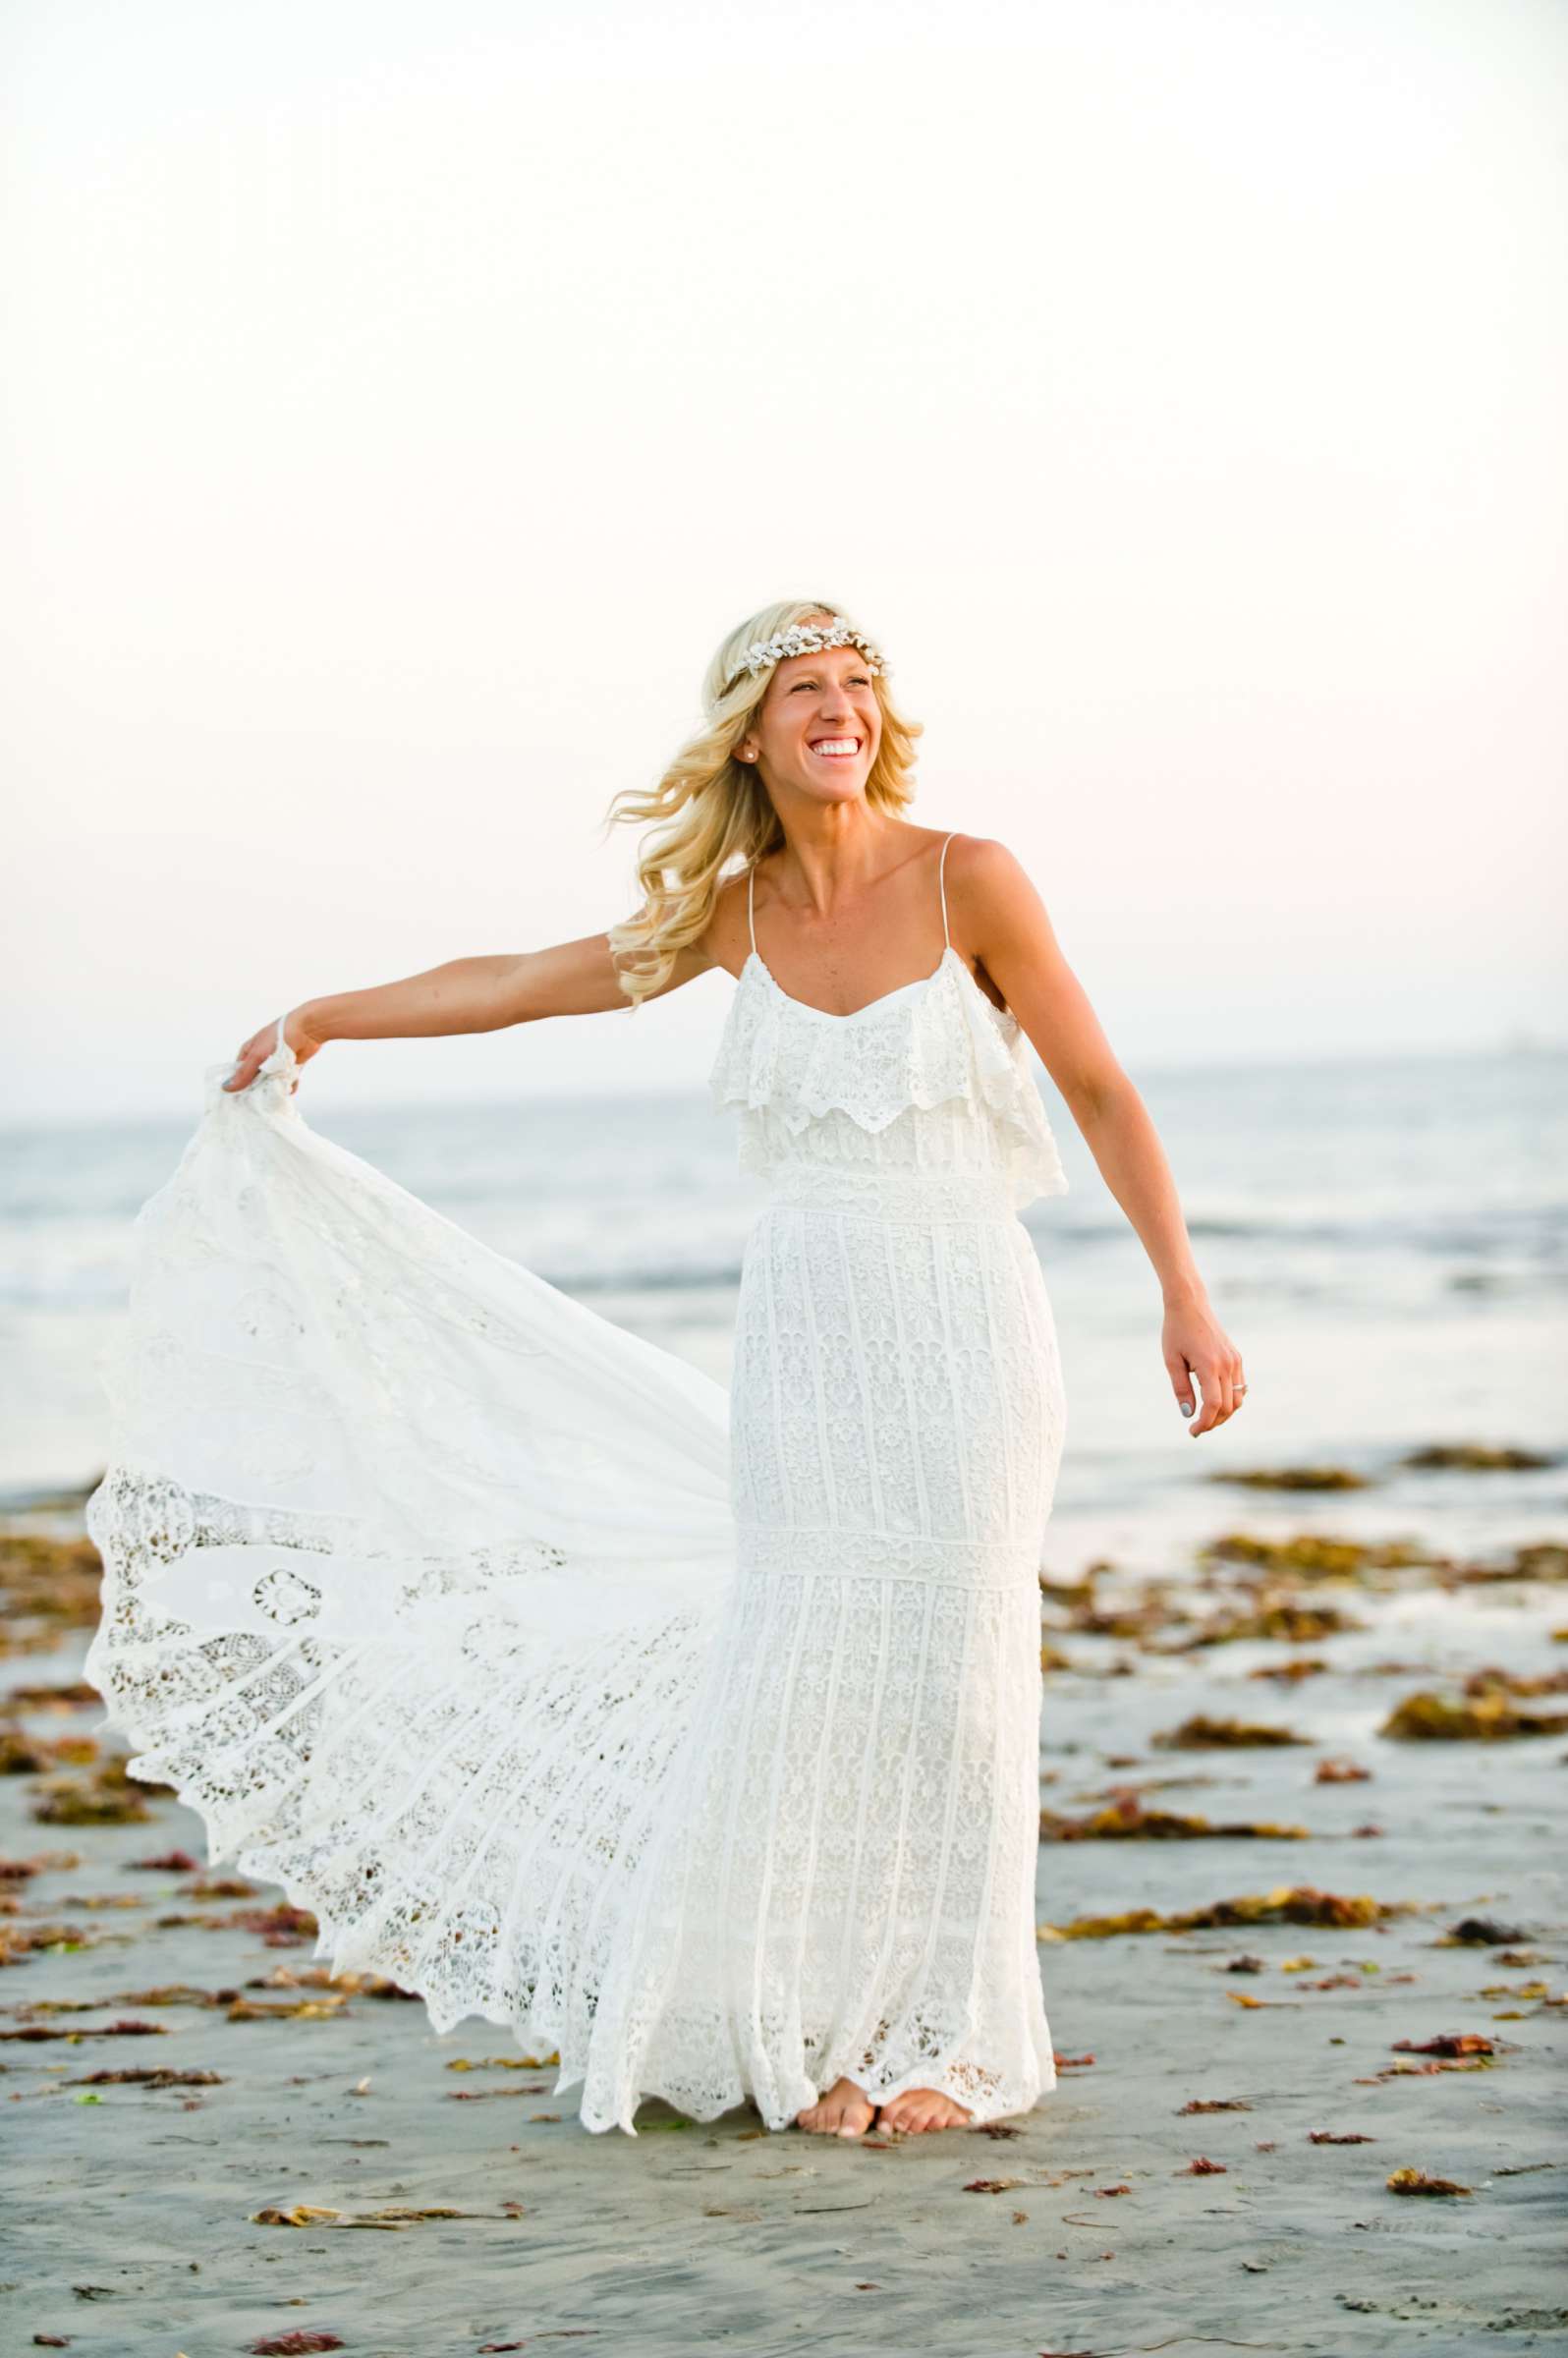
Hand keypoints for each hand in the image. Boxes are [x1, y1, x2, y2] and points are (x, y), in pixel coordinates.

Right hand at [222, 1007, 321, 1093]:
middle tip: (255, 1104)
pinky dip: (288, 1086)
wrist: (307, 1030)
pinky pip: (287, 1081)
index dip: (237, 1085)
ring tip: (272, 1099)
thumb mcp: (257, 1055)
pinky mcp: (291, 1067)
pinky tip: (288, 1092)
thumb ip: (244, 1073)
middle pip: (255, 1079)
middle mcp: (261, 1058)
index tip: (236, 1100)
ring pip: (272, 1081)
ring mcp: (276, 1063)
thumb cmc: (279, 1036)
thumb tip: (227, 1087)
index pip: (238, 1072)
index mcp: (249, 1052)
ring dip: (273, 1089)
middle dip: (256, 1090)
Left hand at [1162, 1293, 1245, 1436]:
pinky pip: (1240, 1387)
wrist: (1190, 1305)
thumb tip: (1189, 1414)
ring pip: (1237, 1399)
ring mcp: (1235, 1361)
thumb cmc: (1176, 1331)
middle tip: (1196, 1427)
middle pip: (1228, 1406)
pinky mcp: (1236, 1358)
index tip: (1193, 1431)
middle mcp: (1227, 1364)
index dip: (1205, 1422)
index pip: (1213, 1404)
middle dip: (1213, 1422)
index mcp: (1209, 1365)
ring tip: (1205, 1417)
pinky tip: (1215, 1403)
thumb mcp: (1172, 1361)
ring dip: (1224, 1413)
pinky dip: (1230, 1399)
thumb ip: (1181, 1389)